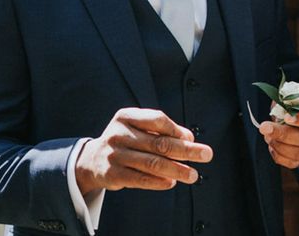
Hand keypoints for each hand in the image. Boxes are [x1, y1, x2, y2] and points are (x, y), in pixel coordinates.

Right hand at [75, 107, 212, 194]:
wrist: (92, 159)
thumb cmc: (125, 140)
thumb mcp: (137, 127)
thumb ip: (161, 130)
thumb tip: (189, 138)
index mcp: (126, 116)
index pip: (157, 119)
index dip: (177, 129)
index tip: (192, 139)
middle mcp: (119, 134)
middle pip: (159, 143)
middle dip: (186, 150)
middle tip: (206, 154)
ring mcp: (114, 155)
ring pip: (152, 163)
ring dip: (177, 169)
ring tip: (193, 175)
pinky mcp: (112, 174)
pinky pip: (140, 179)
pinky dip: (158, 181)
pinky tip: (172, 182)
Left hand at [259, 108, 298, 169]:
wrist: (284, 116)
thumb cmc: (287, 106)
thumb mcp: (288, 100)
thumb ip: (286, 104)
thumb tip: (278, 111)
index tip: (286, 117)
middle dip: (283, 134)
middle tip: (265, 127)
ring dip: (279, 145)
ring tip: (267, 135)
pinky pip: (292, 163)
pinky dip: (278, 155)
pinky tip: (271, 144)